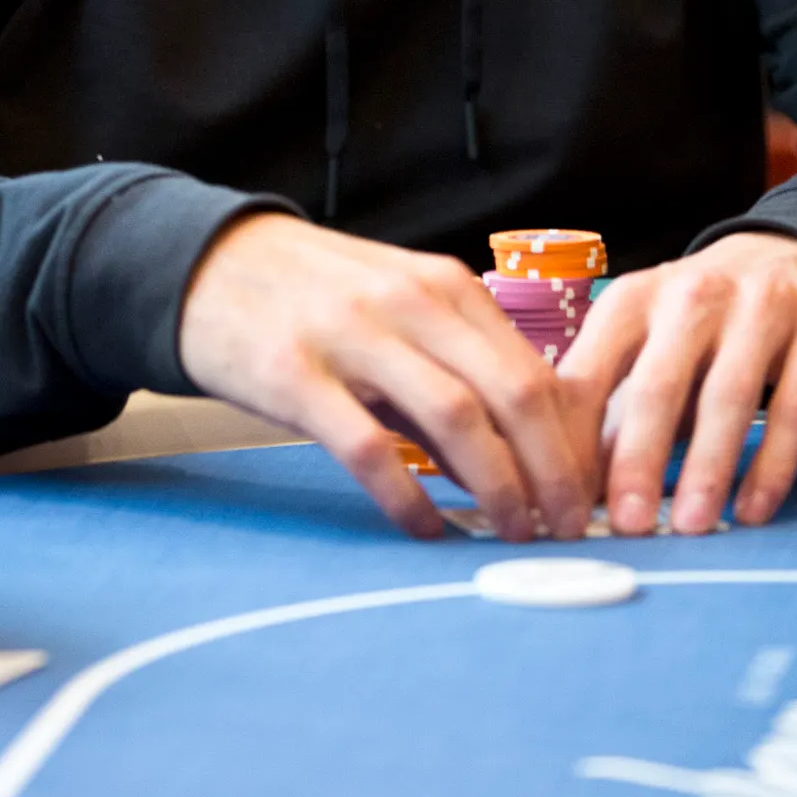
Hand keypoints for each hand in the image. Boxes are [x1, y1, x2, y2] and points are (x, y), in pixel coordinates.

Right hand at [178, 214, 589, 541]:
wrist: (210, 262)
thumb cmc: (314, 295)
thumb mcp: (397, 309)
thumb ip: (453, 369)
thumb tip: (515, 457)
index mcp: (442, 285)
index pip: (535, 370)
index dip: (570, 441)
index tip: (586, 494)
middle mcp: (408, 302)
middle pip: (511, 393)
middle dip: (552, 472)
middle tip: (566, 527)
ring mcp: (351, 336)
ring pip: (455, 417)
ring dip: (496, 486)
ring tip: (512, 533)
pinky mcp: (294, 373)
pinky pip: (367, 446)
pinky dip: (406, 495)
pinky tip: (424, 527)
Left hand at [559, 233, 796, 536]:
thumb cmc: (709, 319)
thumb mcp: (655, 345)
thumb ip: (619, 408)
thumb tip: (579, 487)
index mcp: (636, 299)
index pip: (590, 369)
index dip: (574, 439)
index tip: (566, 500)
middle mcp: (694, 294)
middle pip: (658, 383)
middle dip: (639, 459)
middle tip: (628, 523)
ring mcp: (762, 305)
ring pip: (728, 396)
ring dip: (707, 468)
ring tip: (691, 526)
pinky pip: (795, 407)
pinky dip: (773, 465)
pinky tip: (753, 510)